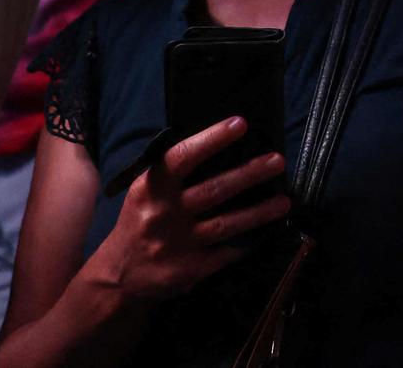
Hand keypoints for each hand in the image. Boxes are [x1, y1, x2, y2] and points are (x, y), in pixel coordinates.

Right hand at [81, 117, 291, 306]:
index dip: (212, 139)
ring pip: (227, 224)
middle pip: (214, 190)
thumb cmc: (141, 222)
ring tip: (285, 201)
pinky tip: (267, 231)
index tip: (240, 124)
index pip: (182, 157)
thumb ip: (172, 172)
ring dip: (260, 212)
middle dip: (250, 174)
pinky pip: (227, 252)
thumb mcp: (145, 192)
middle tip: (277, 161)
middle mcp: (163, 214)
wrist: (117, 276)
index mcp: (150, 188)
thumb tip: (217, 142)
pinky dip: (249, 241)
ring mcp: (177, 244)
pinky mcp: (190, 269)